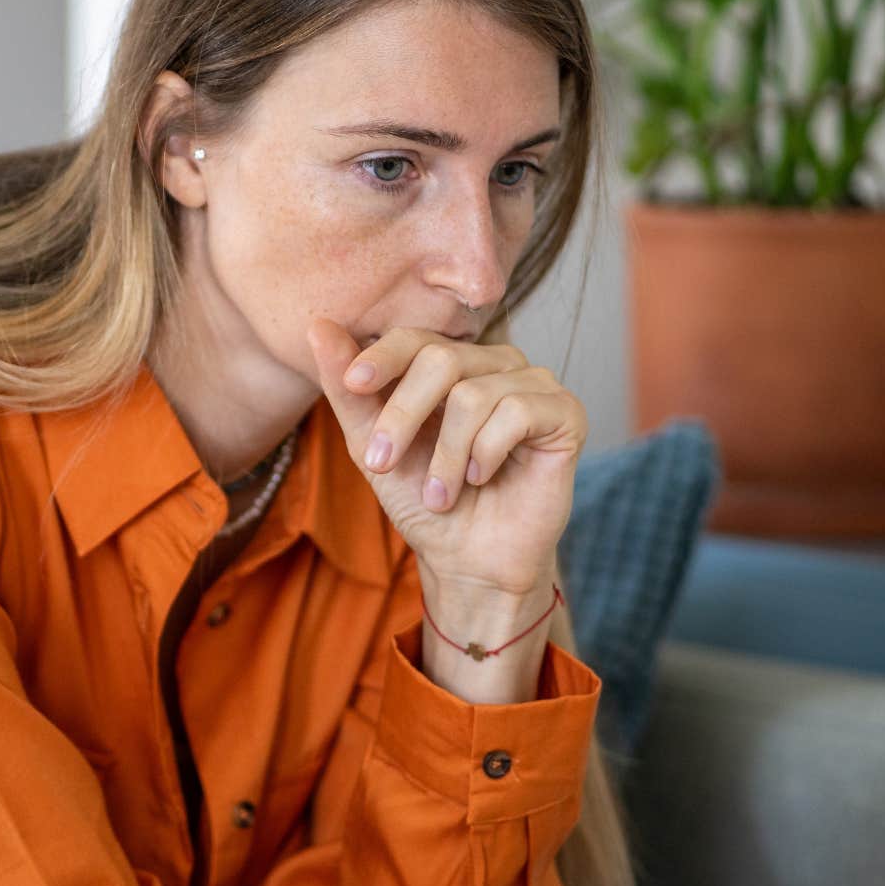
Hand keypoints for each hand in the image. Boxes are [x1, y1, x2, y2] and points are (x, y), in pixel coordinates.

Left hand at [304, 317, 587, 595]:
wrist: (469, 561)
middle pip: (441, 359)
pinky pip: (517, 411)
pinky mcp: (566, 413)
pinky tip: (483, 478)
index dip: (382, 356)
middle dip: (403, 417)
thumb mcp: (373, 447)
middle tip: (382, 465)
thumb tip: (318, 324)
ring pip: (474, 394)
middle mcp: (495, 364)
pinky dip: (487, 453)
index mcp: (452, 364)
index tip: (353, 384)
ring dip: (445, 455)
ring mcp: (534, 385)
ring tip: (441, 494)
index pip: (415, 339)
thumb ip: (348, 390)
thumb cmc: (423, 502)